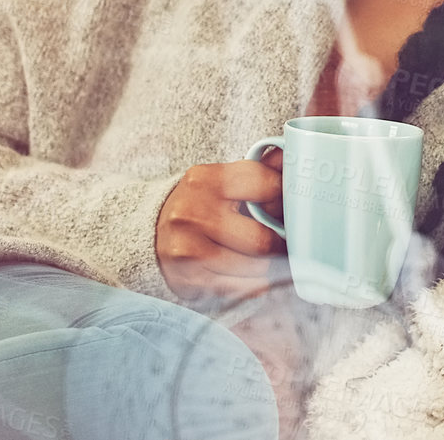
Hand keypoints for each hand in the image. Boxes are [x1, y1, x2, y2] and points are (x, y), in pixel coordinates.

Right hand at [156, 152, 288, 302]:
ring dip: (268, 268)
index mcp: (206, 179)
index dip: (284, 199)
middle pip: (262, 239)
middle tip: (283, 242)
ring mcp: (188, 250)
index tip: (282, 206)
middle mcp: (193, 213)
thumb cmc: (201, 204)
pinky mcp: (189, 280)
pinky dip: (253, 286)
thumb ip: (260, 170)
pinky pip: (241, 290)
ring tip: (266, 260)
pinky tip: (249, 276)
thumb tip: (292, 153)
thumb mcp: (223, 180)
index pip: (269, 186)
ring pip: (255, 269)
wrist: (152, 230)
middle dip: (279, 244)